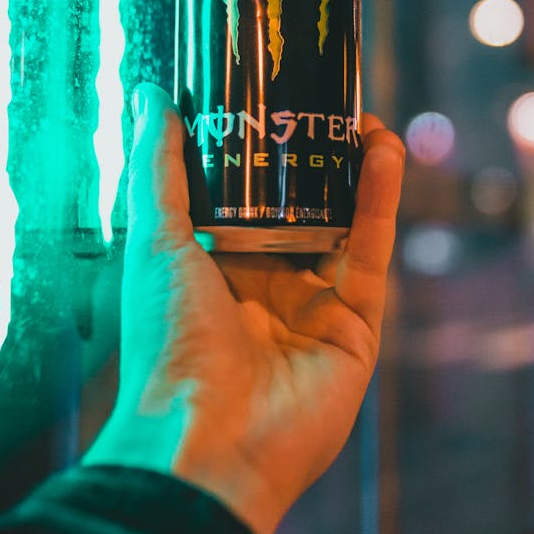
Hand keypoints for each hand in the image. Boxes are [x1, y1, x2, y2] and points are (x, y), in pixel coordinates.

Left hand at [83, 83, 404, 533]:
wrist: (206, 439)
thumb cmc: (166, 342)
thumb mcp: (156, 241)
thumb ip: (158, 168)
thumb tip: (150, 94)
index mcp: (212, 269)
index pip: (244, 197)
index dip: (262, 151)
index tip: (276, 101)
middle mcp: (265, 286)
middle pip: (302, 208)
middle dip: (319, 159)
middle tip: (331, 106)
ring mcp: (313, 307)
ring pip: (345, 226)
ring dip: (358, 172)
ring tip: (368, 119)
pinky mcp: (355, 328)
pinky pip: (371, 256)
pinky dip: (380, 204)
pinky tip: (384, 155)